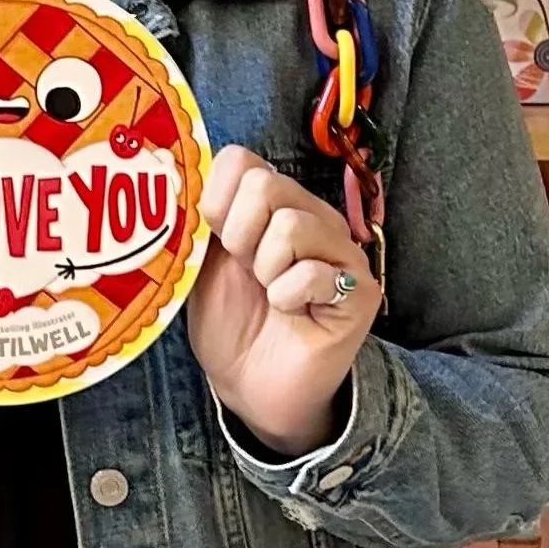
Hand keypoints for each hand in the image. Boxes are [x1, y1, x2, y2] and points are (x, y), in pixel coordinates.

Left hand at [184, 145, 379, 459]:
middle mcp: (312, 216)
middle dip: (239, 237)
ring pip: (290, 226)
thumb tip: (189, 179)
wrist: (251, 387)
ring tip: (270, 293)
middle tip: (248, 272)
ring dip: (265, 271)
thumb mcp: (204, 263)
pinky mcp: (359, 290)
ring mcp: (340, 251)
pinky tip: (292, 312)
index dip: (217, 203)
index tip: (220, 244)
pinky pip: (312, 273)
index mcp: (274, 203)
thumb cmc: (230, 323)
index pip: (240, 160)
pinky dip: (288, 297)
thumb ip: (201, 219)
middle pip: (264, 185)